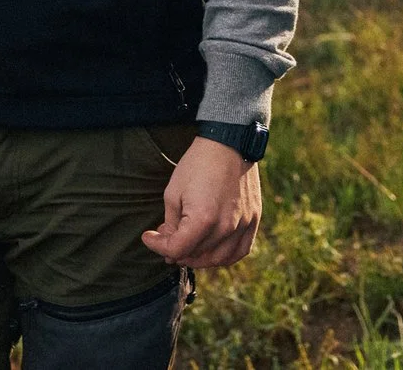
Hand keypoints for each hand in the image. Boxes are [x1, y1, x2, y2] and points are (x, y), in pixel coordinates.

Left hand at [140, 137, 261, 268]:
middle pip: (195, 257)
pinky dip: (224, 256)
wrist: (229, 143)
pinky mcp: (253, 219)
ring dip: (198, 258)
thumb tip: (170, 244)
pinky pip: (240, 251)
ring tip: (187, 246)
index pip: (176, 249)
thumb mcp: (173, 192)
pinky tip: (212, 249)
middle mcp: (225, 227)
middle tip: (166, 240)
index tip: (149, 236)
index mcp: (203, 219)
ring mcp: (242, 224)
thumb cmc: (198, 164)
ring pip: (217, 259)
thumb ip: (171, 224)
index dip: (157, 246)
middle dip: (176, 252)